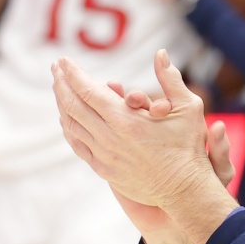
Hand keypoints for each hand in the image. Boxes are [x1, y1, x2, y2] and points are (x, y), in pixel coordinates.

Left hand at [53, 49, 235, 243]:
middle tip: (55, 68)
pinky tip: (66, 118)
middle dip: (62, 83)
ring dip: (62, 104)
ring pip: (72, 125)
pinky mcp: (104, 170)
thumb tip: (160, 53)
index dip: (73, 73)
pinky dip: (69, 128)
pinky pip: (78, 145)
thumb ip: (170, 78)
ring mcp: (104, 155)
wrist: (185, 190)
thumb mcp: (188, 108)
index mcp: (126, 120)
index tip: (63, 60)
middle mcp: (109, 138)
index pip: (88, 91)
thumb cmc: (189, 147)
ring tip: (58, 88)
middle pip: (74, 106)